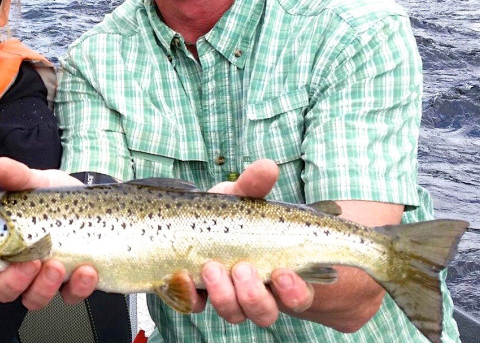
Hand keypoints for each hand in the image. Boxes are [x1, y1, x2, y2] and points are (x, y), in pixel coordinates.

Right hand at [0, 157, 98, 308]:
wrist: (92, 200)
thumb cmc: (54, 196)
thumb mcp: (37, 183)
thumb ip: (18, 177)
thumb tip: (0, 165)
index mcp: (0, 247)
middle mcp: (18, 268)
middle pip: (4, 291)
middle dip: (13, 282)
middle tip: (29, 262)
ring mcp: (44, 279)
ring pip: (34, 298)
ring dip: (44, 286)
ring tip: (57, 264)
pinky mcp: (72, 284)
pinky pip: (71, 296)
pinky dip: (78, 287)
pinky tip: (87, 271)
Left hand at [187, 159, 313, 325]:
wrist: (195, 221)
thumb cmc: (230, 212)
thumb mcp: (242, 197)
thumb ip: (254, 185)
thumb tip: (268, 166)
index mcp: (280, 272)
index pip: (298, 296)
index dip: (294, 292)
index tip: (283, 273)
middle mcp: (257, 292)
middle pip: (264, 312)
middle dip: (254, 295)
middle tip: (242, 267)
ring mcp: (227, 296)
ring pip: (233, 313)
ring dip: (224, 295)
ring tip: (212, 267)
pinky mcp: (197, 295)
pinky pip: (194, 305)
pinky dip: (188, 295)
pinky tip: (182, 276)